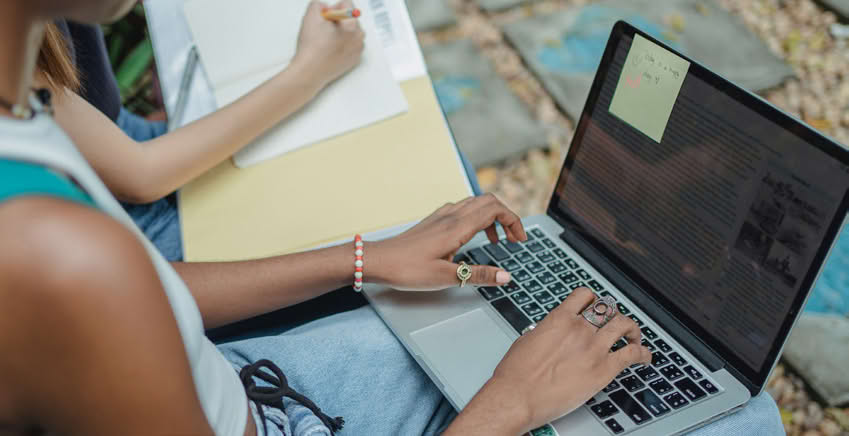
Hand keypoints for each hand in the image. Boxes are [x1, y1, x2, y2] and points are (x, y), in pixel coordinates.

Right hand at [291, 0, 364, 89]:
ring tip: (326, 41)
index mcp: (352, 24)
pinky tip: (330, 50)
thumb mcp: (311, 15)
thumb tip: (325, 8)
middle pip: (350, 19)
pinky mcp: (355, 60)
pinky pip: (351, 46)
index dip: (332, 8)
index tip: (326, 17)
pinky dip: (342, 45)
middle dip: (338, 21)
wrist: (310, 71)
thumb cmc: (312, 47)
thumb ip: (319, 5)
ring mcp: (358, 49)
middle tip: (324, 31)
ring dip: (341, 33)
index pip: (347, 4)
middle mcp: (359, 36)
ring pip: (351, 32)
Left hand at [368, 194, 526, 289]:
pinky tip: (472, 237)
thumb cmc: (406, 269)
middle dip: (507, 217)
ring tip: (497, 241)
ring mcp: (441, 216)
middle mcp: (451, 216)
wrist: (378, 261)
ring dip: (492, 217)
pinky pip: (462, 209)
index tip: (519, 241)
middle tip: (513, 240)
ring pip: (476, 203)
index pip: (495, 210)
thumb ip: (478, 275)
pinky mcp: (434, 221)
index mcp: (457, 227)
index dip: (514, 222)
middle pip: (489, 202)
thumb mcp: (446, 277)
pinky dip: (476, 218)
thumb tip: (506, 276)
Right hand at [445, 288, 651, 434]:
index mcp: (559, 319)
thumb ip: (545, 331)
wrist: (517, 396)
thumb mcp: (527, 340)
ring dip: (632, 329)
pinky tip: (644, 357)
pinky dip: (643, 354)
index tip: (596, 305)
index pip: (585, 296)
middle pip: (607, 309)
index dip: (593, 299)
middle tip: (614, 322)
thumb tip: (550, 331)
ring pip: (624, 325)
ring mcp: (594, 348)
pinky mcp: (604, 369)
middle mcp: (579, 329)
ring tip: (634, 336)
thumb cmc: (516, 374)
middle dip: (613, 315)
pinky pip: (632, 355)